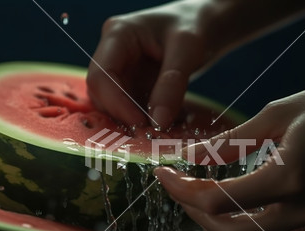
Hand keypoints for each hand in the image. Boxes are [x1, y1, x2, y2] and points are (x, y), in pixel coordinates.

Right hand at [87, 1, 211, 127]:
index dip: (117, 104)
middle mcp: (112, 54)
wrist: (203, 23)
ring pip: (112, 104)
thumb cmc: (195, 25)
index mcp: (118, 35)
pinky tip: (161, 122)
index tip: (142, 124)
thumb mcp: (188, 49)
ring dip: (131, 120)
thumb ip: (172, 84)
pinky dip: (142, 118)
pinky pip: (128, 107)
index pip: (101, 76)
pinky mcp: (131, 85)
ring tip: (158, 129)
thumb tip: (158, 122)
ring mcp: (121, 70)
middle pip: (101, 93)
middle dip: (122, 114)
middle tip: (151, 132)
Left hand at [154, 75, 304, 230]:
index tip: (163, 173)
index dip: (182, 189)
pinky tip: (247, 206)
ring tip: (204, 193)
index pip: (217, 200)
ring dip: (221, 220)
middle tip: (178, 187)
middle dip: (194, 211)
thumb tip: (191, 156)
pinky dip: (255, 226)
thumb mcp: (279, 112)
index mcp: (289, 177)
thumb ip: (230, 140)